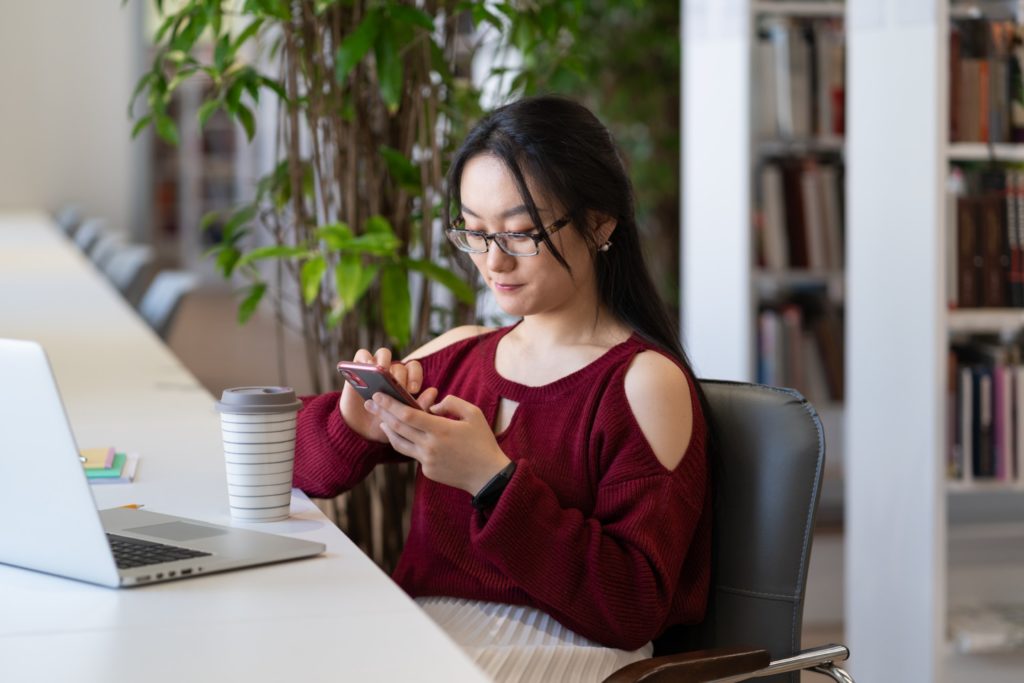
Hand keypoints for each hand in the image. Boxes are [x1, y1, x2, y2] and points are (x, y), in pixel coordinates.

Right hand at [338, 348, 433, 442]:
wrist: (362, 430)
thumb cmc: (387, 423)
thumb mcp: (404, 419)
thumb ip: (419, 406)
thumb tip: (434, 391)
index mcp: (404, 380)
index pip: (414, 367)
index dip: (415, 375)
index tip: (413, 390)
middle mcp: (391, 371)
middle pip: (399, 364)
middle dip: (399, 377)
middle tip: (396, 389)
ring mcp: (374, 368)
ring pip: (383, 354)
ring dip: (384, 362)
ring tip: (382, 375)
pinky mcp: (357, 368)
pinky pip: (362, 354)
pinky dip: (365, 359)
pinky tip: (367, 370)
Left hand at [367, 392, 511, 494]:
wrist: (488, 475)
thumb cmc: (482, 441)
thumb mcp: (473, 414)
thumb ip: (451, 403)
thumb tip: (431, 406)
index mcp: (441, 430)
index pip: (408, 415)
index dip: (390, 405)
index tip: (378, 396)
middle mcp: (430, 446)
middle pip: (398, 428)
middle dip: (382, 413)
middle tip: (370, 403)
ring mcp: (427, 461)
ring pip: (399, 443)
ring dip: (388, 430)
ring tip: (381, 421)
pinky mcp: (427, 471)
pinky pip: (413, 454)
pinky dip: (409, 443)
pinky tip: (406, 436)